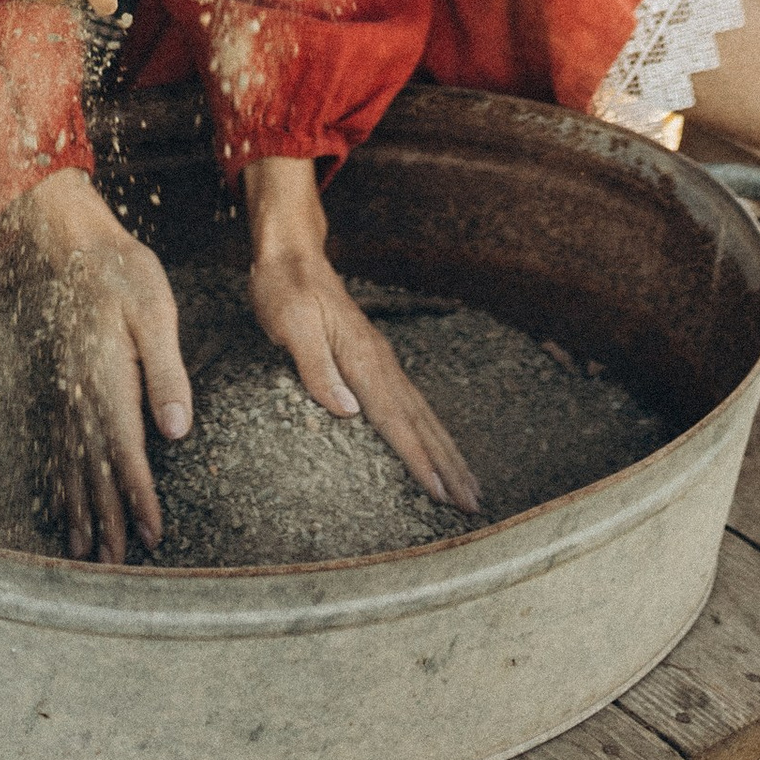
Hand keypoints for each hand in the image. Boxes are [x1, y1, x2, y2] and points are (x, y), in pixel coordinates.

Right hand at [2, 170, 191, 561]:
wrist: (76, 245)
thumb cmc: (123, 276)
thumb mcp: (155, 312)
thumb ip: (165, 373)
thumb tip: (176, 432)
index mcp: (106, 380)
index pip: (126, 453)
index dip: (138, 498)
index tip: (152, 536)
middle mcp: (80, 395)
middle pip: (96, 470)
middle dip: (107, 520)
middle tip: (116, 568)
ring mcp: (65, 392)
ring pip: (72, 463)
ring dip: (80, 509)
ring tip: (83, 552)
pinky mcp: (60, 386)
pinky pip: (57, 444)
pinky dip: (60, 479)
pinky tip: (61, 501)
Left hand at [242, 157, 481, 514]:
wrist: (292, 253)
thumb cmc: (285, 289)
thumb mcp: (289, 323)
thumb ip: (316, 367)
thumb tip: (348, 411)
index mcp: (362, 358)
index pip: (395, 419)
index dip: (418, 459)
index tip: (441, 494)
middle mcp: (380, 362)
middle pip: (421, 423)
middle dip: (448, 466)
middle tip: (473, 505)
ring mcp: (382, 360)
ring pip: (423, 415)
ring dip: (448, 452)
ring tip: (471, 487)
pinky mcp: (375, 361)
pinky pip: (411, 403)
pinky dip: (431, 431)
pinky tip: (440, 446)